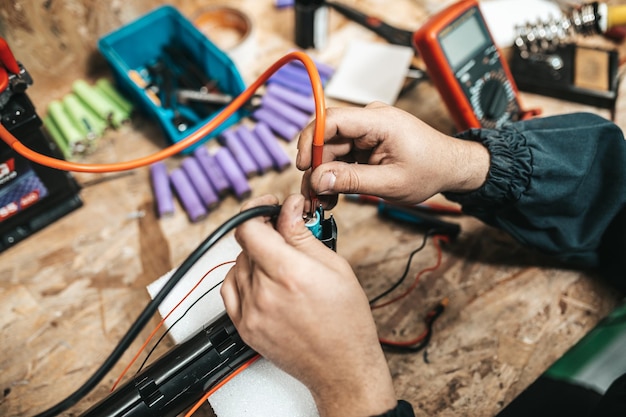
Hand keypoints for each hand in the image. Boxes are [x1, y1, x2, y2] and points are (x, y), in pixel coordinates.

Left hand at [221, 194, 396, 416]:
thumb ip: (303, 234)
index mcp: (288, 273)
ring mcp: (250, 313)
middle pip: (245, 245)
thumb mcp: (334, 267)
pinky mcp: (244, 327)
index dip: (257, 209)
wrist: (342, 368)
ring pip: (237, 265)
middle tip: (287, 238)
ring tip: (281, 265)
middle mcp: (264, 293)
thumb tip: (289, 208)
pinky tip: (262, 280)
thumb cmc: (347, 321)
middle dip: (265, 234)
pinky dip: (242, 278)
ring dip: (255, 257)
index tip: (270, 206)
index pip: (249, 227)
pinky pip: (230, 290)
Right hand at [297, 102, 489, 209]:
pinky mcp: (366, 142)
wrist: (450, 167)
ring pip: (331, 149)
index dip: (310, 139)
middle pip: (327, 137)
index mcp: (379, 121)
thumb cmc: (430, 170)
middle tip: (311, 195)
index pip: (331, 119)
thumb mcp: (390, 183)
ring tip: (322, 200)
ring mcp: (367, 130)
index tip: (302, 165)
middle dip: (315, 166)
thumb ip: (352, 181)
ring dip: (323, 174)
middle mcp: (370, 120)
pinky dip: (335, 174)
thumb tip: (319, 180)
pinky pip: (342, 155)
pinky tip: (333, 194)